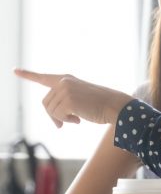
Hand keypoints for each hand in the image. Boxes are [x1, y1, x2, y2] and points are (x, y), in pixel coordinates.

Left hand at [14, 69, 133, 127]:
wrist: (114, 105)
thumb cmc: (99, 104)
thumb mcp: (79, 99)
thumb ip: (64, 102)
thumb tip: (56, 121)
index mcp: (67, 79)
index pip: (43, 77)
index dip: (28, 75)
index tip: (15, 70)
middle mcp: (64, 82)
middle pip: (46, 103)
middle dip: (54, 115)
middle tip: (65, 123)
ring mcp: (65, 90)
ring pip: (50, 111)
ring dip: (62, 119)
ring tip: (77, 118)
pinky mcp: (68, 100)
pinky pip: (58, 116)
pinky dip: (66, 121)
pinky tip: (78, 120)